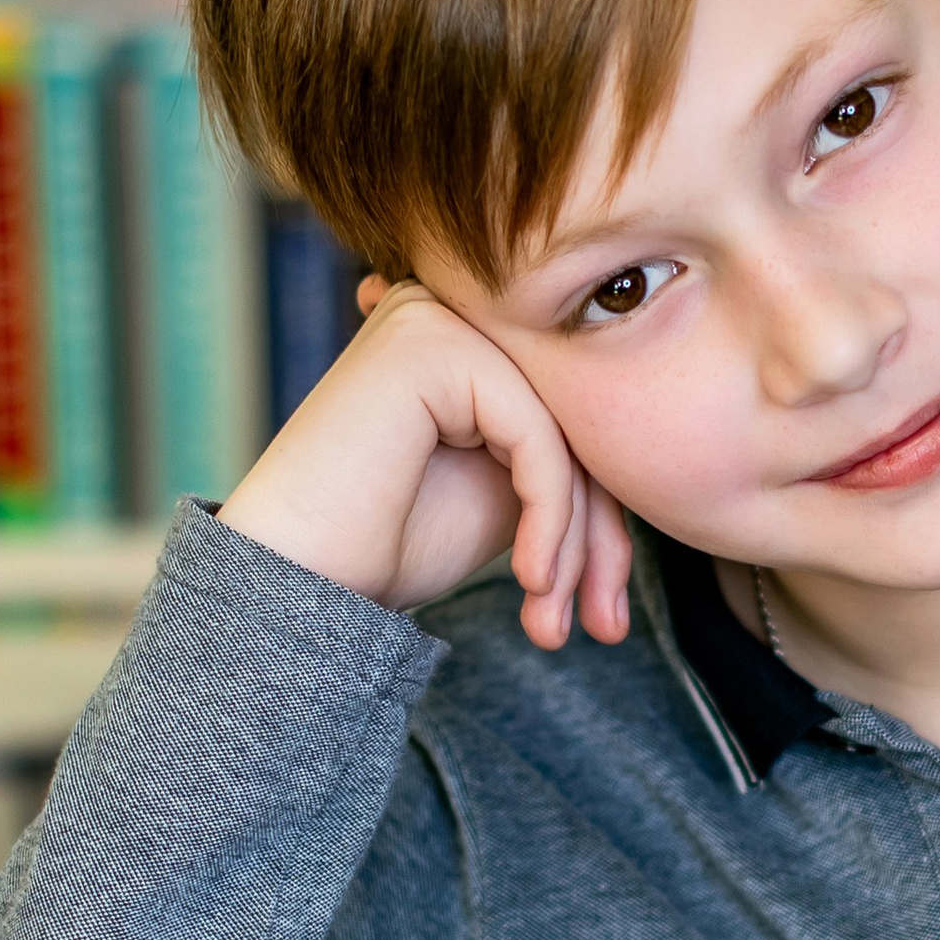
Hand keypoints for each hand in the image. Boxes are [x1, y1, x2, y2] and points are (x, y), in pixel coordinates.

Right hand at [218, 274, 632, 639]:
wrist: (295, 584)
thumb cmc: (387, 545)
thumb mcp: (505, 497)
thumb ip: (565, 460)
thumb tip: (644, 459)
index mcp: (465, 338)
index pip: (570, 418)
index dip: (601, 520)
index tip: (603, 612)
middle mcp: (448, 311)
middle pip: (575, 421)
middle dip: (601, 539)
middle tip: (601, 627)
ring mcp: (435, 320)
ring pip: (564, 434)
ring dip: (575, 545)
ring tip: (554, 622)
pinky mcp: (430, 347)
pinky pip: (538, 438)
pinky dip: (551, 520)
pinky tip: (531, 582)